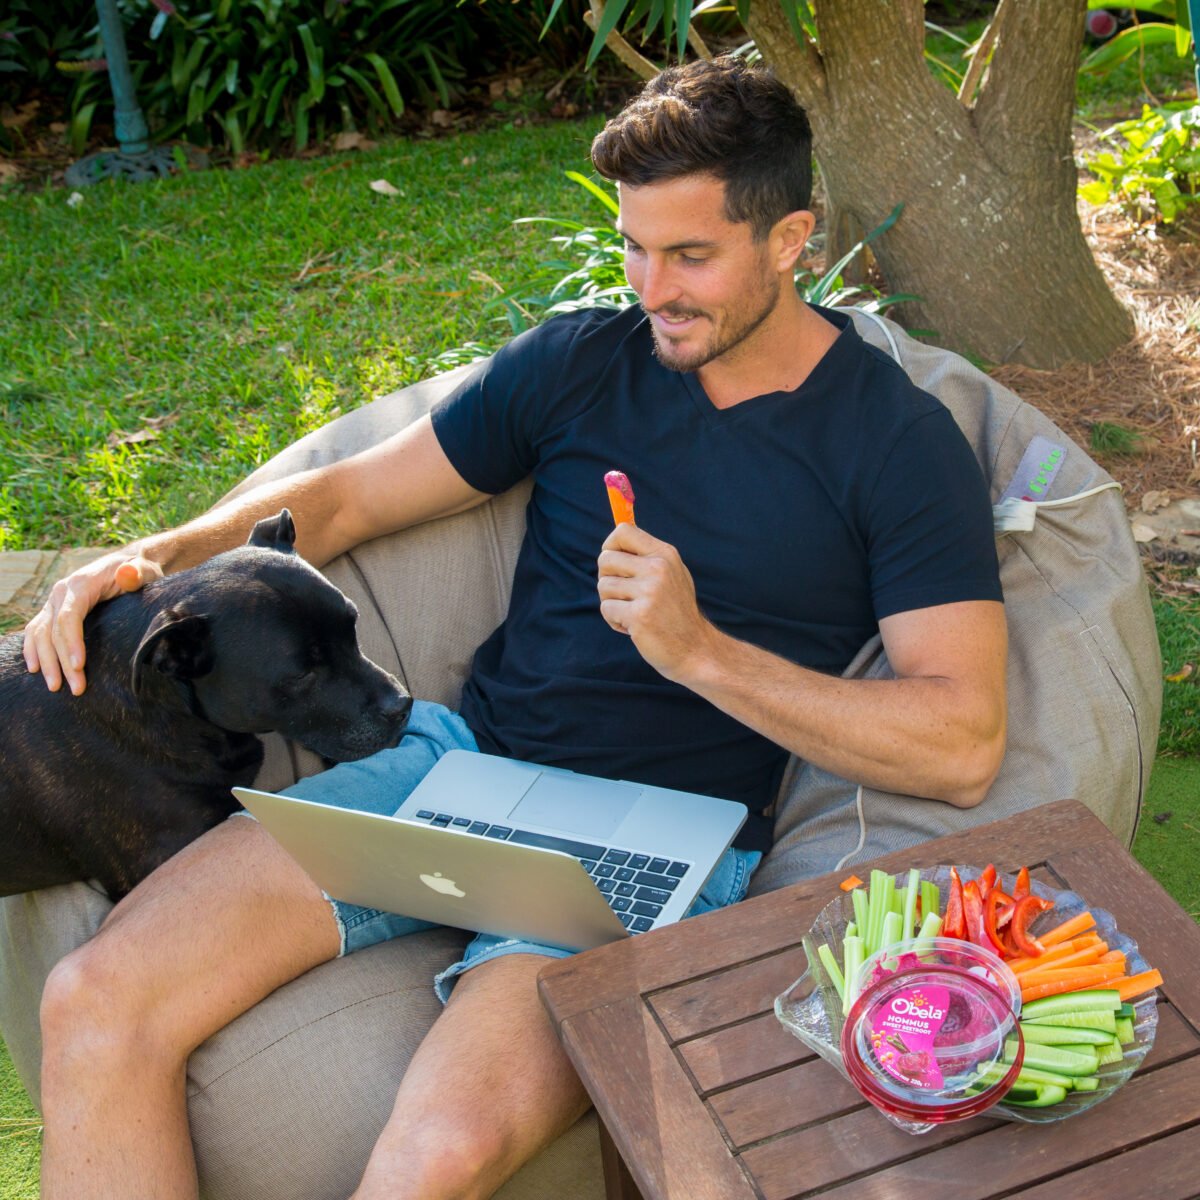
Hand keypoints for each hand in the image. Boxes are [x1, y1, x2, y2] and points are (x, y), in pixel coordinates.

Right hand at [23, 551, 162, 694]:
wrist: (130, 563)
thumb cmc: (139, 570)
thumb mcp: (143, 570)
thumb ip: (137, 573)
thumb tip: (128, 573)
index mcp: (80, 584)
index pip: (69, 616)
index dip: (71, 642)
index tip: (79, 666)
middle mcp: (61, 592)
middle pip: (53, 631)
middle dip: (61, 661)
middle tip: (75, 688)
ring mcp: (54, 602)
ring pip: (40, 634)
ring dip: (45, 661)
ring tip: (55, 687)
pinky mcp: (53, 610)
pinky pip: (36, 631)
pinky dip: (33, 650)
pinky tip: (36, 669)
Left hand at [596, 524, 715, 681]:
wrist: (695, 649)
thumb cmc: (676, 613)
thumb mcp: (671, 575)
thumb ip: (646, 558)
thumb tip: (611, 544)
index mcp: (665, 554)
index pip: (624, 531)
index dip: (610, 546)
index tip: (615, 564)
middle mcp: (658, 568)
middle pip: (605, 559)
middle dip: (607, 579)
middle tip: (625, 595)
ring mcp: (649, 591)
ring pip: (603, 586)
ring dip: (612, 603)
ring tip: (633, 613)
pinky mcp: (639, 615)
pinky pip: (606, 608)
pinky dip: (614, 620)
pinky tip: (633, 627)